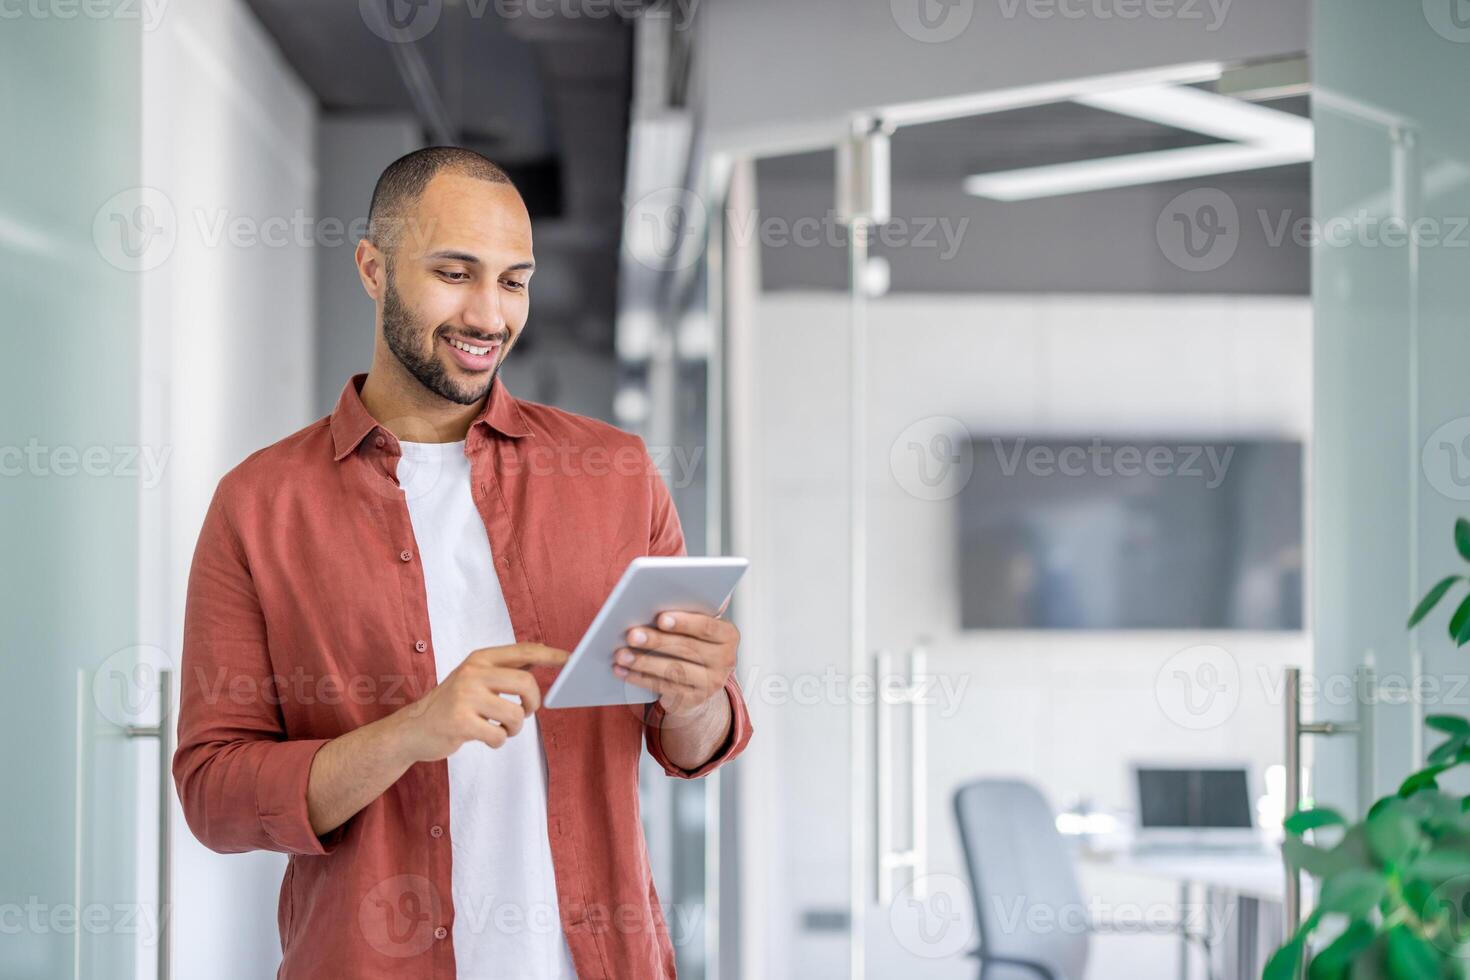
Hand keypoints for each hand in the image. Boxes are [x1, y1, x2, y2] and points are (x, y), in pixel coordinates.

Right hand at [390, 643, 567, 763]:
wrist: (412, 729)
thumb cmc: (450, 704)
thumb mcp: (474, 677)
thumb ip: (503, 669)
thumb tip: (541, 657)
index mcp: (479, 658)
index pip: (524, 651)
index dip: (550, 655)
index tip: (570, 660)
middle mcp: (472, 673)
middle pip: (526, 684)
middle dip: (533, 703)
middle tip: (525, 712)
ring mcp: (465, 697)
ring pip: (515, 715)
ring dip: (514, 728)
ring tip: (500, 728)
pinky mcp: (460, 722)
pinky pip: (499, 736)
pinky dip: (498, 741)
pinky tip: (485, 737)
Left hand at [614, 612, 738, 718]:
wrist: (702, 680)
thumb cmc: (693, 642)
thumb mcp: (697, 626)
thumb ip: (687, 612)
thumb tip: (654, 603)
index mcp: (728, 635)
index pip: (707, 627)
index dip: (684, 622)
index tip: (660, 618)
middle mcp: (725, 660)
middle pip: (687, 649)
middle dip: (656, 641)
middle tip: (631, 635)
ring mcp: (712, 683)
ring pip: (674, 670)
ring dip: (643, 662)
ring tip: (621, 654)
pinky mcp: (695, 699)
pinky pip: (664, 688)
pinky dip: (640, 678)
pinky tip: (623, 671)